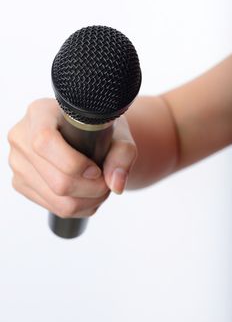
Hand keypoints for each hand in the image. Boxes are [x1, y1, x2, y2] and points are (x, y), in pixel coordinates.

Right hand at [8, 98, 136, 217]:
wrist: (87, 137)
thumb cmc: (100, 131)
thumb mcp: (118, 134)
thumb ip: (123, 154)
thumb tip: (116, 184)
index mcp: (39, 112)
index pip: (45, 141)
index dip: (75, 163)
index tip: (97, 169)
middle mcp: (22, 137)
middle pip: (56, 180)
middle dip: (91, 189)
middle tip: (107, 182)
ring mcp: (18, 163)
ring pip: (57, 200)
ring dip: (88, 201)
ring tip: (100, 187)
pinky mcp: (21, 183)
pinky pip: (54, 208)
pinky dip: (79, 207)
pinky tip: (86, 193)